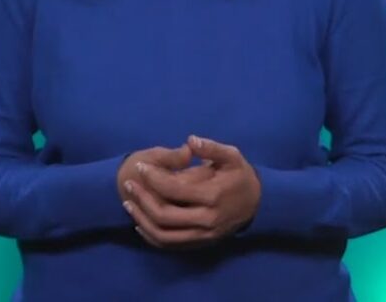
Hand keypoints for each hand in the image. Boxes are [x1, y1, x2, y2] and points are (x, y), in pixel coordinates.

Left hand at [121, 135, 260, 249]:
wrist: (258, 205)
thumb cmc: (240, 176)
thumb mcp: (232, 156)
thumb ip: (211, 148)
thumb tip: (190, 140)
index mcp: (213, 196)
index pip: (174, 189)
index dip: (154, 178)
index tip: (141, 167)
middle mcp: (206, 219)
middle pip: (164, 215)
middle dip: (142, 199)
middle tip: (128, 184)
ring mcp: (202, 235)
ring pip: (163, 234)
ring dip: (142, 219)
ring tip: (128, 203)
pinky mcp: (199, 244)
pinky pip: (170, 245)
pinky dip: (151, 236)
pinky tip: (140, 223)